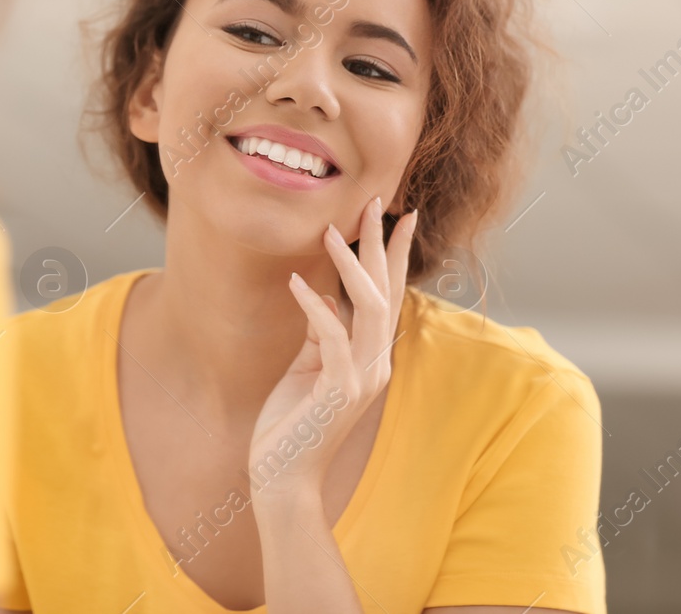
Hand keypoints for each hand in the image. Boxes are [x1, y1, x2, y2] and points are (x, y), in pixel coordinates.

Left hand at [247, 197, 416, 503]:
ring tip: (330, 231)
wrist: (282, 477)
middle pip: (387, 292)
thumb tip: (322, 293)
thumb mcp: (308, 365)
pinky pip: (332, 335)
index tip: (399, 216)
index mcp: (371, 356)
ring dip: (350, 265)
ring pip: (369, 308)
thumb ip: (320, 331)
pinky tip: (297, 282)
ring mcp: (361, 377)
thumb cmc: (291, 422)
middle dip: (381, 246)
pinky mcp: (339, 390)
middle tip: (377, 204)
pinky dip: (315, 305)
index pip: (389, 295)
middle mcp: (376, 363)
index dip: (394, 255)